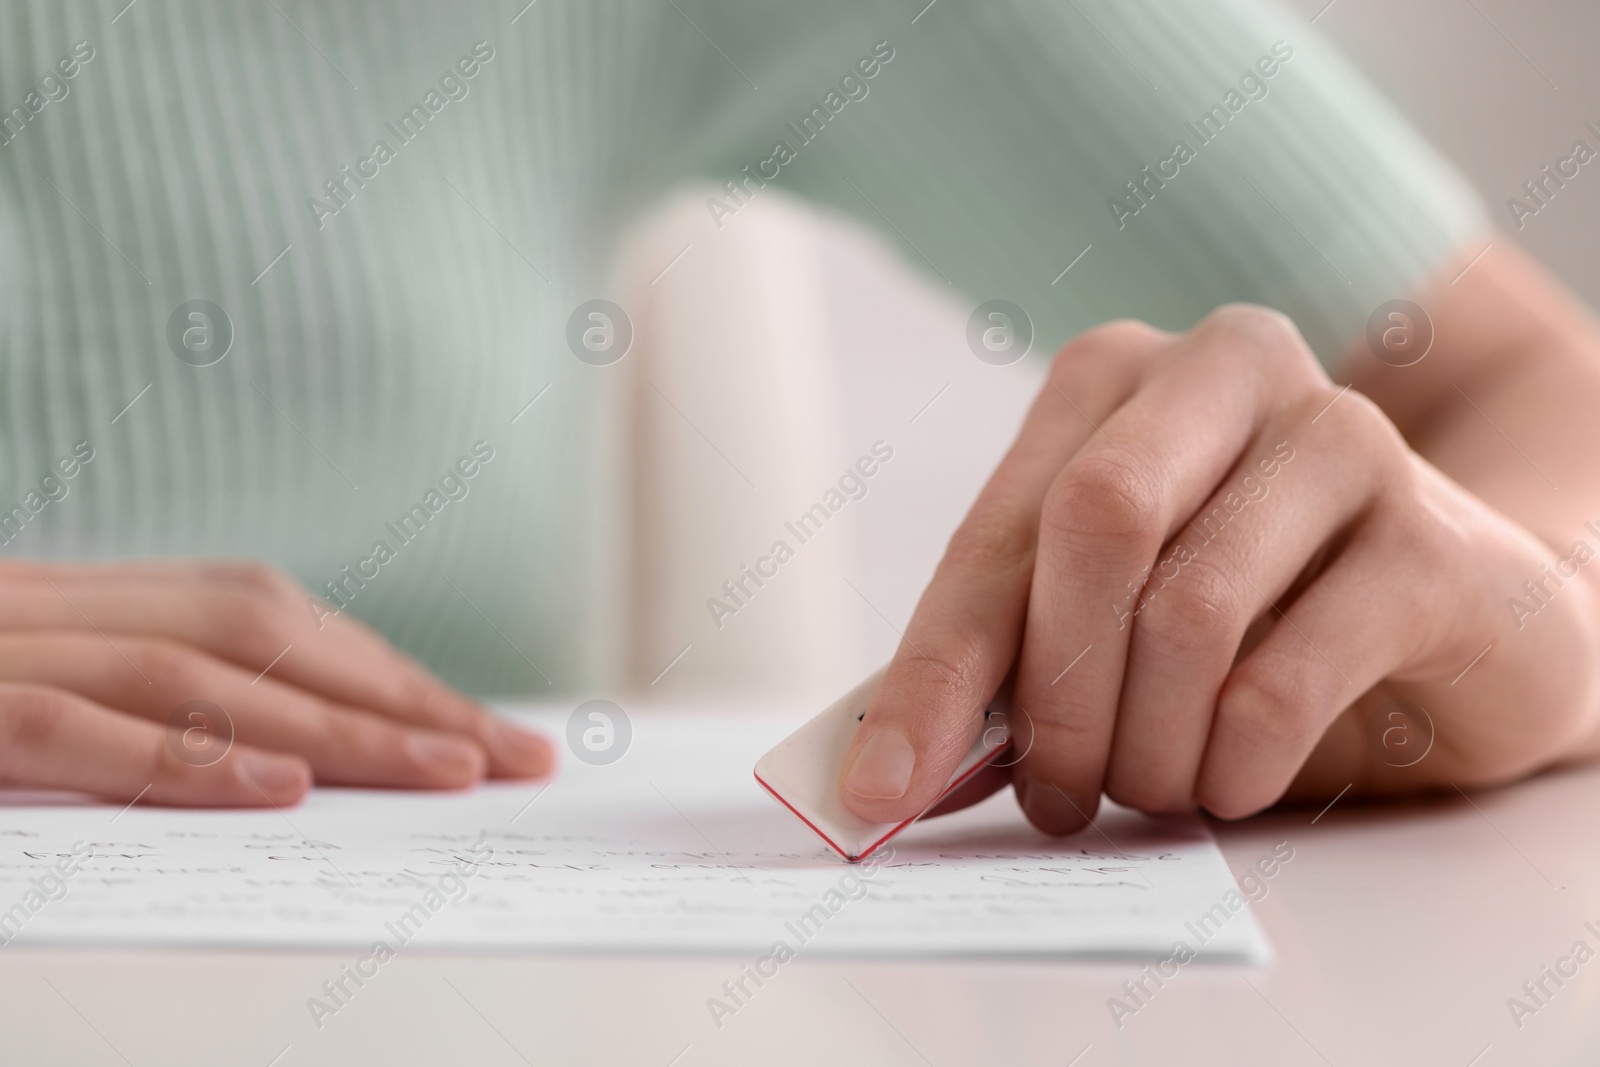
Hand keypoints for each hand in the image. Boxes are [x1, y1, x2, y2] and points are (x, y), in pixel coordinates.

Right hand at [0, 560, 552, 806]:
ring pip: (196, 676)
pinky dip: (191, 757)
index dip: (380, 669)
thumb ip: (135, 693)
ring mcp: (2, 651)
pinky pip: (75, 727)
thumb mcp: (31, 676)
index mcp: (79, 596)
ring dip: (335, 725)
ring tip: (450, 770)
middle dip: (398, 697)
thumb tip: (291, 749)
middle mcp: (52, 606)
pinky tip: (287, 789)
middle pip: (260, 636)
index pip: (266, 618)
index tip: (478, 725)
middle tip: (512, 754)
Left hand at [839, 306, 1599, 832]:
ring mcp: (1340, 436)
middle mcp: (1223, 370)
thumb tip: (882, 766)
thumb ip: (1006, 660)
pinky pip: (1286, 678)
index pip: (994, 537)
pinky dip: (1235, 762)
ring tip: (1155, 789)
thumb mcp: (1111, 608)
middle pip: (1095, 526)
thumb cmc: (1252, 602)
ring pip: (1191, 610)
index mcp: (1115, 378)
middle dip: (1057, 700)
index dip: (930, 675)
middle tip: (1056, 801)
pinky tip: (1234, 781)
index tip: (877, 792)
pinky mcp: (1431, 537)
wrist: (1457, 603)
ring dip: (1149, 746)